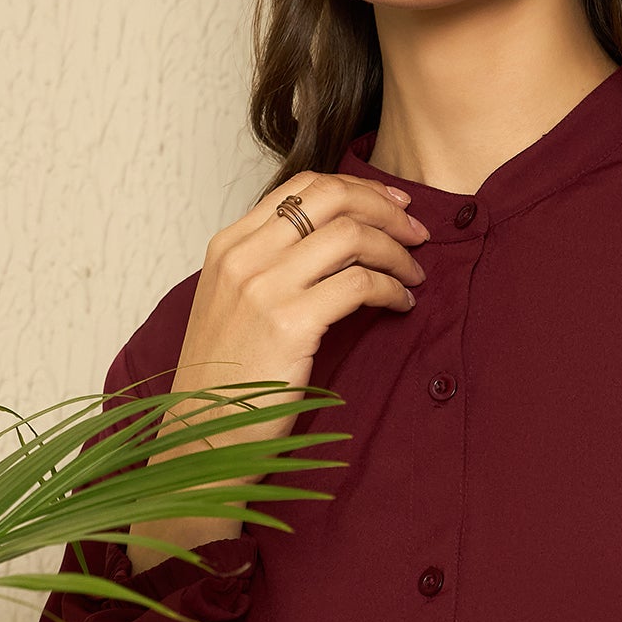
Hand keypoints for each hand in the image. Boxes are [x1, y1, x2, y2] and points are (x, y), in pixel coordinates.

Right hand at [124, 169, 430, 568]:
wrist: (204, 437)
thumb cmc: (226, 381)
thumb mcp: (232, 307)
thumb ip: (269, 267)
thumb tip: (332, 242)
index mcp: (227, 246)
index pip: (301, 185)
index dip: (358, 187)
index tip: (392, 203)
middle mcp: (242, 257)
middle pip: (332, 198)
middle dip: (385, 209)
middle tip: (417, 232)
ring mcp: (263, 287)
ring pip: (352, 235)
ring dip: (396, 250)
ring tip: (414, 274)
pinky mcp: (290, 323)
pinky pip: (360, 284)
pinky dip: (392, 288)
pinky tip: (401, 304)